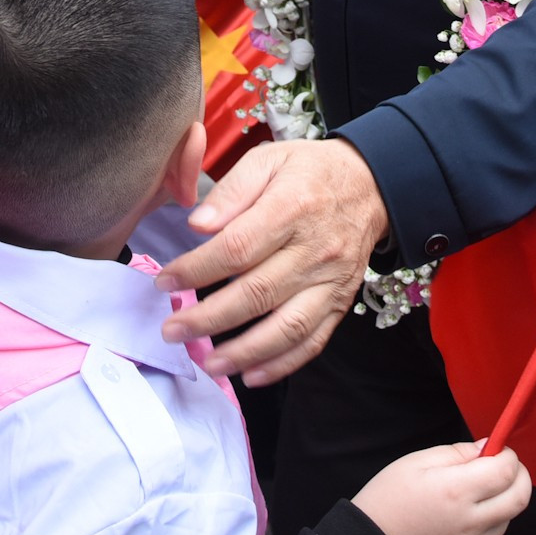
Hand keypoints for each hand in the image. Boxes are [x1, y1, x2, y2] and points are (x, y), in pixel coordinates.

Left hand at [155, 138, 389, 386]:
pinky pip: (313, 341)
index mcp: (292, 207)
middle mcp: (314, 250)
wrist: (370, 185)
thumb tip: (197, 226)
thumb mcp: (268, 159)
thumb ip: (231, 190)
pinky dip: (282, 364)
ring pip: (286, 327)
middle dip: (208, 318)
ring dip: (244, 352)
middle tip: (172, 330)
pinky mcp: (341, 302)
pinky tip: (250, 375)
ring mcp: (331, 281)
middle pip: (257, 293)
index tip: (165, 282)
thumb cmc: (309, 171)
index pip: (238, 248)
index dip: (197, 269)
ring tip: (207, 363)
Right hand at [352, 444, 530, 534]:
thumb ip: (457, 452)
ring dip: (501, 501)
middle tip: (504, 467)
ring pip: (507, 518)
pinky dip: (489, 526)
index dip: (508, 454)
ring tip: (472, 495)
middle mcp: (470, 522)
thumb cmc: (388, 501)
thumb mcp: (416, 462)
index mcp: (455, 490)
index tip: (499, 449)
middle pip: (520, 497)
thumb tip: (486, 448)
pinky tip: (464, 519)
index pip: (506, 470)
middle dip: (519, 476)